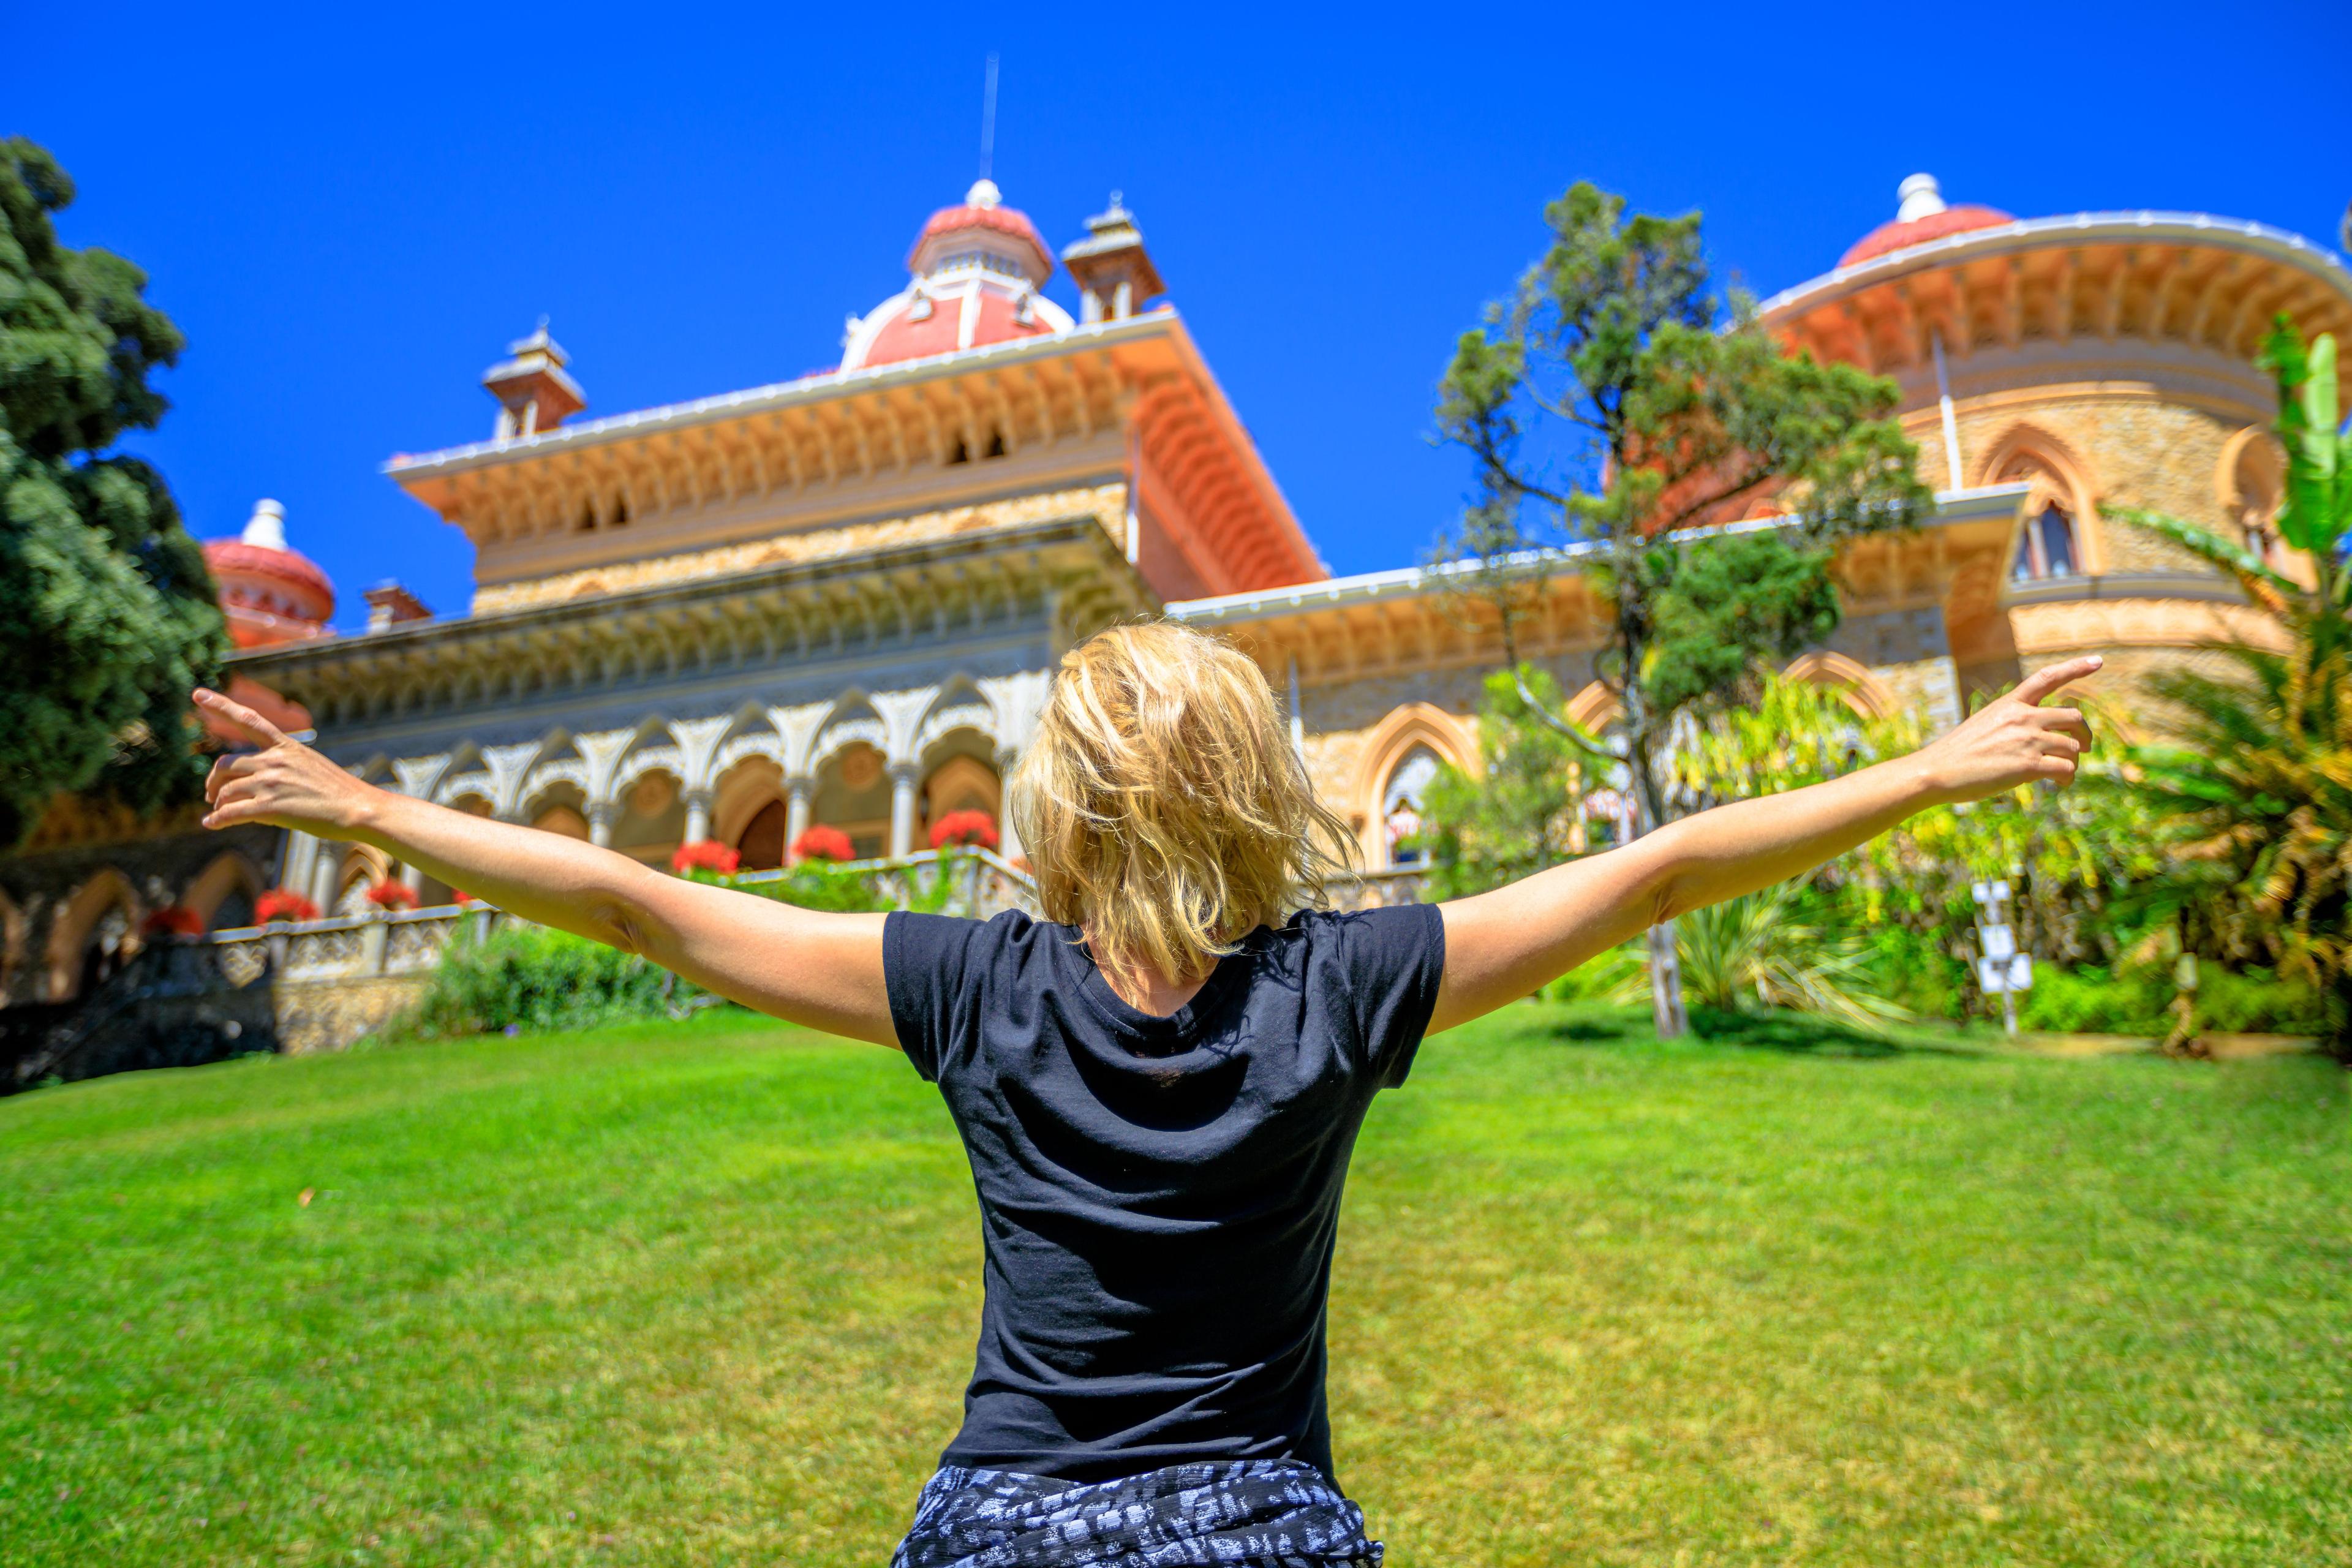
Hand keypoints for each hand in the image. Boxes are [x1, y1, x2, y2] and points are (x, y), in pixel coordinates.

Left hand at [196, 688, 380, 838]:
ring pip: (227, 791)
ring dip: (218, 803)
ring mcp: (271, 783)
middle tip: (210, 793)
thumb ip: (280, 764)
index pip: (248, 720)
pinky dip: (217, 819)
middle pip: (225, 765)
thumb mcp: (309, 764)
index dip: (220, 706)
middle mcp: (274, 760)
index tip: (197, 694)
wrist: (358, 809)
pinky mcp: (270, 808)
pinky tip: (211, 823)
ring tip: (218, 812)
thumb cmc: (338, 791)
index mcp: (285, 746)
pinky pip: (231, 813)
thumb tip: (253, 777)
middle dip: (213, 780)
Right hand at [1915, 656, 2099, 804]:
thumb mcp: (1985, 725)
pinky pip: (2066, 769)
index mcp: (2010, 704)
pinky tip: (2059, 784)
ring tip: (2062, 775)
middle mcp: (2022, 717)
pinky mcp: (2028, 765)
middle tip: (2084, 748)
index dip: (2075, 667)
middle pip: (2074, 717)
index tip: (2098, 661)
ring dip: (2072, 762)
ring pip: (2073, 747)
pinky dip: (2067, 778)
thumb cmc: (1957, 753)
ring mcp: (2027, 740)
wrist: (1936, 771)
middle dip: (2084, 734)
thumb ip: (2014, 724)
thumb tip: (2042, 738)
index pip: (2047, 678)